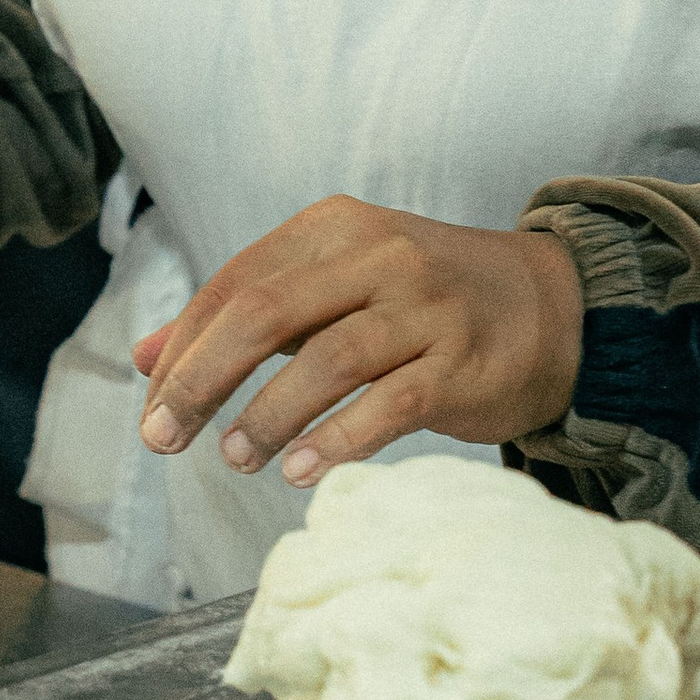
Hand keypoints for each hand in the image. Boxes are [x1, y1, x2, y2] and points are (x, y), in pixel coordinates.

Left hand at [132, 197, 581, 487]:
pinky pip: (392, 403)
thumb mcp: (333, 287)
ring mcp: (427, 307)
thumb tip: (147, 360)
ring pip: (329, 359)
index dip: (184, 348)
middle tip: (164, 438)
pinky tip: (301, 471)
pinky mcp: (464, 363)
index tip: (152, 409)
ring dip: (269, 415)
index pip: (236, 283)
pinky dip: (339, 439)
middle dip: (204, 379)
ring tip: (235, 459)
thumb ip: (244, 316)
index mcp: (335, 228)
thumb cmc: (422, 302)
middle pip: (267, 313)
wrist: (552, 307)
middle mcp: (380, 256)